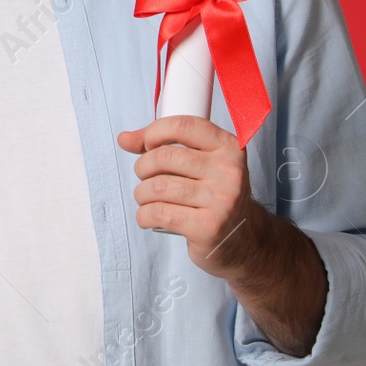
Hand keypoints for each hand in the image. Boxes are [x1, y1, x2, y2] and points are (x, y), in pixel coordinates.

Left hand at [117, 114, 269, 279]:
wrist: (241, 240)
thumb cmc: (212, 195)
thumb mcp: (199, 163)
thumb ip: (163, 146)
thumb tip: (125, 138)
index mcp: (229, 148)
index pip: (183, 126)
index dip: (154, 132)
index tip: (145, 144)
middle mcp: (230, 172)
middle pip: (164, 157)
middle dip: (143, 167)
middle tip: (145, 177)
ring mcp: (222, 201)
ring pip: (157, 187)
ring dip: (141, 193)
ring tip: (147, 198)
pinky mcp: (208, 227)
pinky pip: (158, 213)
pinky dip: (144, 215)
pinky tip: (149, 216)